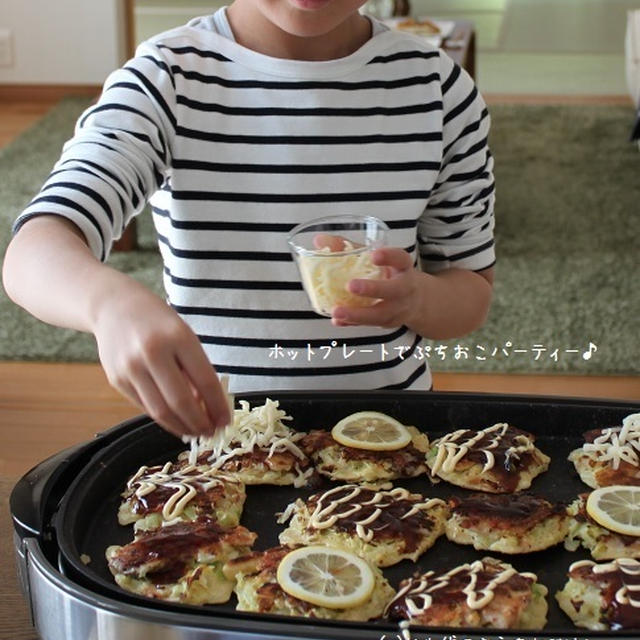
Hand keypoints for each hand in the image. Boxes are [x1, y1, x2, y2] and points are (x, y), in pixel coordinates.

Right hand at [91, 279, 230, 437]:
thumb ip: (195, 369)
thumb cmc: (157, 321)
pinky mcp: (116, 379)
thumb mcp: (184, 335)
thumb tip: (208, 407)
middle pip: (181, 402)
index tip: (226, 421)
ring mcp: (131, 367)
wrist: (113, 307)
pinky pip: (144, 407)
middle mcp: (152, 352)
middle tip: (211, 432)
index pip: (205, 381)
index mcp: (178, 337)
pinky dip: (163, 418)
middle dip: (200, 423)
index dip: (218, 407)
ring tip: (196, 431)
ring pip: (160, 411)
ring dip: (182, 427)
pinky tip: (175, 421)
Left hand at [331, 247, 421, 328]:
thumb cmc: (387, 273)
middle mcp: (405, 288)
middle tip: (351, 286)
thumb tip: (318, 241)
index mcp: (403, 267)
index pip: (400, 259)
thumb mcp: (375, 257)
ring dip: (358, 314)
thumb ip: (349, 247)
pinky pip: (370, 325)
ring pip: (380, 314)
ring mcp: (398, 309)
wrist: (414, 301)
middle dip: (373, 289)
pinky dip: (353, 324)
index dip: (389, 257)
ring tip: (337, 311)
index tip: (374, 255)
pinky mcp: (388, 322)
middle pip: (394, 290)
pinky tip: (338, 321)